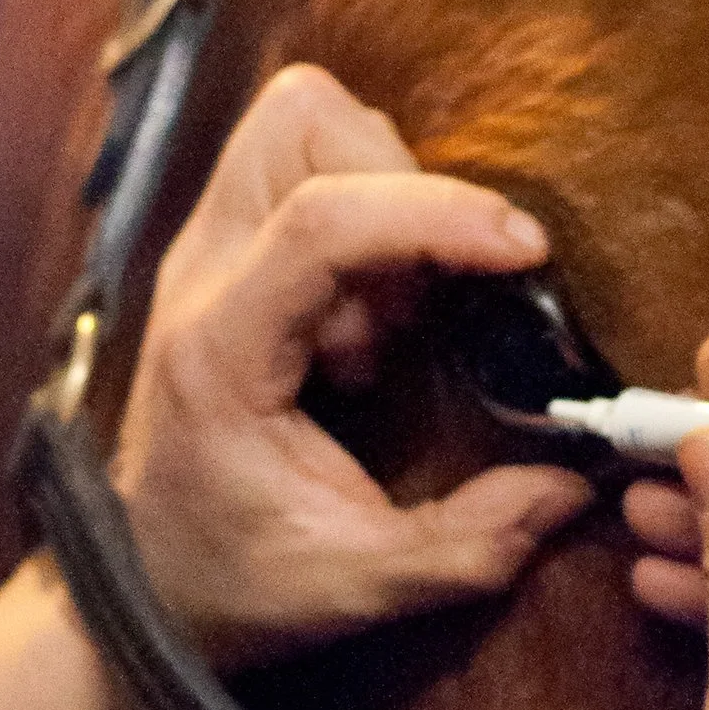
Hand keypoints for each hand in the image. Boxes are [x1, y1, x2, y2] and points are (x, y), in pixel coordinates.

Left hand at [0, 67, 590, 709]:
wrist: (140, 588)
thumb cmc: (232, 584)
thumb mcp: (356, 587)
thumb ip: (468, 543)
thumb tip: (568, 487)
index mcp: (219, 347)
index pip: (318, 221)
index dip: (434, 215)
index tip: (522, 251)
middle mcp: (200, 272)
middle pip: (298, 121)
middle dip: (402, 178)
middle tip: (432, 291)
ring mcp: (205, 251)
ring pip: (298, 121)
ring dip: (382, 185)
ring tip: (399, 305)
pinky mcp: (225, 252)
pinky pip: (301, 165)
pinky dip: (365, 207)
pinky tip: (372, 319)